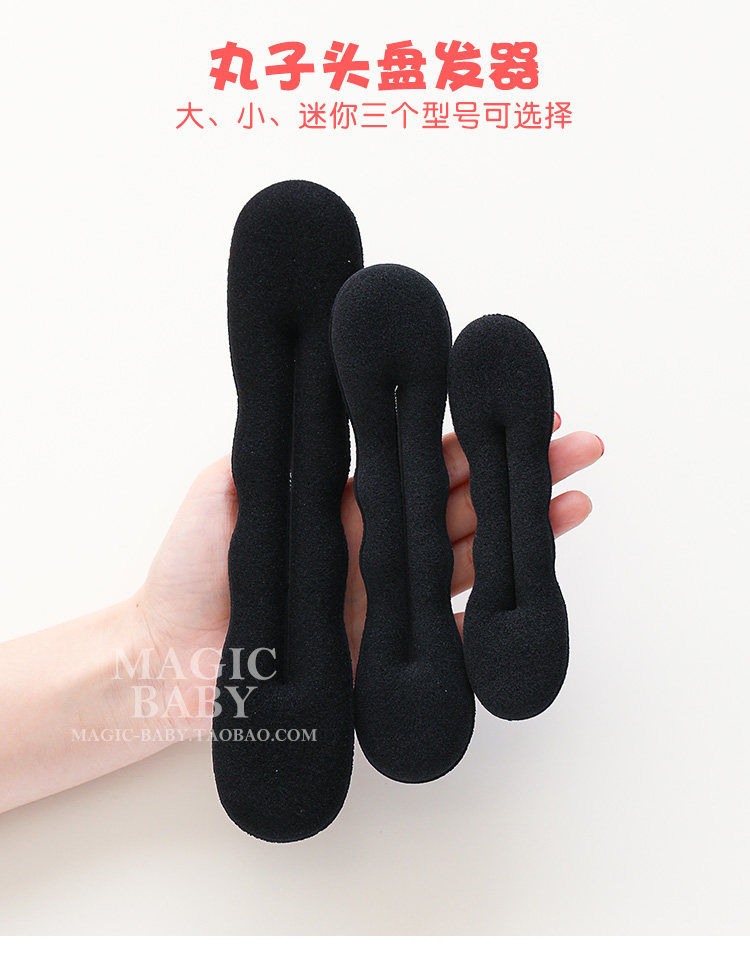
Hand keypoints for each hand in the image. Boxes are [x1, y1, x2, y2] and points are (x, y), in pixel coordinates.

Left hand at [136, 414, 603, 730]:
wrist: (169, 661)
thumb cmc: (189, 575)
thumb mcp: (224, 497)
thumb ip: (269, 456)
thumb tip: (308, 405)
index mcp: (344, 500)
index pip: (420, 458)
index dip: (470, 434)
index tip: (515, 408)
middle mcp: (374, 541)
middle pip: (462, 499)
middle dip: (518, 470)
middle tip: (577, 446)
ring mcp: (384, 593)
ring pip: (468, 553)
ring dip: (522, 528)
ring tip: (575, 499)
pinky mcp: (384, 644)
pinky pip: (448, 622)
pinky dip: (490, 603)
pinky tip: (530, 578)